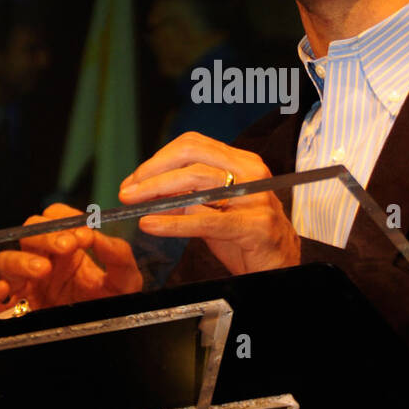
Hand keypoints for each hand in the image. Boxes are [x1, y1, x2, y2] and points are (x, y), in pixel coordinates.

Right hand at [0, 202, 142, 318]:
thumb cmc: (113, 308)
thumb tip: (99, 236)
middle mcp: (43, 263)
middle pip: (28, 233)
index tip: (83, 234)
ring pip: (5, 261)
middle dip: (46, 235)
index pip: (54, 217)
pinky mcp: (12, 314)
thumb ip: (118, 255)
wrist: (108, 340)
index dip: (64, 219)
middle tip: (68, 246)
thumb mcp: (125, 281)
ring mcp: (25, 287)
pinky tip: (4, 290)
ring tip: (43, 269)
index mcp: (67, 251)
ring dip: (21, 259)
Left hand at [118, 133, 300, 275]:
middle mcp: (250, 172)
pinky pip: (206, 220)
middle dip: (153, 173)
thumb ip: (183, 199)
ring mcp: (255, 197)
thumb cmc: (245, 235)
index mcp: (241, 161)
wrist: (280, 264)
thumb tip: (144, 194)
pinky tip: (152, 225)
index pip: (193, 145)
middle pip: (191, 159)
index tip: (135, 178)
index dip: (159, 159)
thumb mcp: (212, 210)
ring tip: (134, 205)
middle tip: (128, 191)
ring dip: (158, 193)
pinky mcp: (255, 225)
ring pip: (197, 183)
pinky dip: (174, 222)